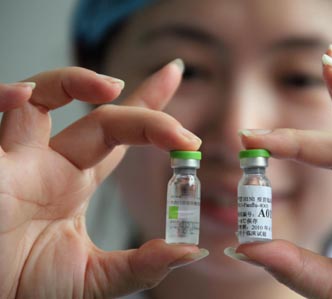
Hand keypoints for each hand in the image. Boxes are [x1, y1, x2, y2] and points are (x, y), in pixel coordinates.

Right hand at [0, 61, 206, 298]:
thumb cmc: (23, 290)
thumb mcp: (93, 279)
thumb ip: (141, 266)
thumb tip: (192, 251)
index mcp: (73, 183)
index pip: (118, 136)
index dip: (148, 108)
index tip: (174, 74)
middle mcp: (47, 163)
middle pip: (102, 119)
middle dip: (145, 114)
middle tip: (182, 135)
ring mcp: (15, 158)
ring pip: (43, 96)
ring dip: (76, 81)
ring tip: (113, 87)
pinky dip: (2, 95)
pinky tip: (23, 95)